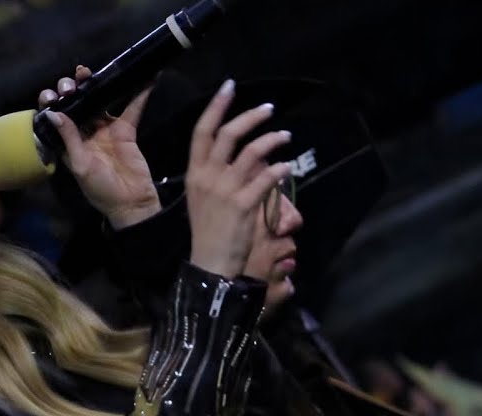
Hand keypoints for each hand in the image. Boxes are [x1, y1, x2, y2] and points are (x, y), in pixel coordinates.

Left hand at [39, 65, 160, 228]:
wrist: (130, 202)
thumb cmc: (100, 190)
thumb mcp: (81, 165)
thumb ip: (69, 138)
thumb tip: (54, 114)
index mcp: (69, 143)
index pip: (56, 118)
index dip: (52, 104)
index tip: (52, 96)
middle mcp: (85, 133)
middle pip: (76, 104)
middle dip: (70, 90)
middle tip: (71, 85)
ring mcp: (106, 130)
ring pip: (99, 101)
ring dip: (95, 85)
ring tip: (87, 71)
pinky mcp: (126, 130)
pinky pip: (132, 108)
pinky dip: (139, 93)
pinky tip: (144, 78)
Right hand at [183, 79, 292, 277]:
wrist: (210, 263)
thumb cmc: (209, 231)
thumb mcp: (206, 198)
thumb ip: (223, 174)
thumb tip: (250, 157)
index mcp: (194, 173)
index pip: (202, 132)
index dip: (216, 107)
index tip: (229, 87)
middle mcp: (207, 177)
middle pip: (228, 135)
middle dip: (251, 116)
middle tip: (269, 109)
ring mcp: (225, 191)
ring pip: (252, 152)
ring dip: (272, 140)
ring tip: (286, 136)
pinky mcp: (243, 205)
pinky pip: (267, 178)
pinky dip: (279, 169)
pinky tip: (287, 167)